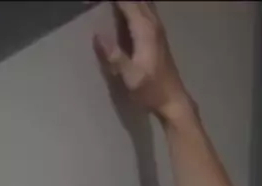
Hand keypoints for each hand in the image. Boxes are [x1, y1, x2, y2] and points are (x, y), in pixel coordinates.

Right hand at [95, 2, 192, 122]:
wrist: (173, 101)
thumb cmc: (152, 91)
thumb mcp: (131, 77)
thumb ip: (115, 56)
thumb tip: (97, 36)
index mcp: (145, 29)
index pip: (125, 1)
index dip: (109, 0)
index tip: (88, 1)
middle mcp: (152, 22)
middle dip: (117, 0)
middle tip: (96, 4)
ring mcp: (156, 27)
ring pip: (141, 2)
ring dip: (124, 3)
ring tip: (107, 9)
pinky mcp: (156, 33)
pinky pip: (143, 9)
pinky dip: (131, 6)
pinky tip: (120, 14)